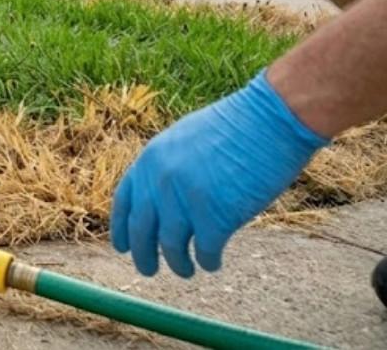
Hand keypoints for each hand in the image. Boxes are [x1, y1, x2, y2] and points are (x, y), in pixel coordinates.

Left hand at [111, 71, 327, 277]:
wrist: (269, 119)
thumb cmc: (235, 127)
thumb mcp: (184, 140)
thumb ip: (167, 168)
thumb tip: (160, 201)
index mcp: (150, 159)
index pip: (124, 201)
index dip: (121, 228)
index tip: (123, 247)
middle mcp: (160, 181)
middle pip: (141, 231)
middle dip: (143, 256)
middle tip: (148, 271)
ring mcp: (185, 199)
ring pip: (171, 247)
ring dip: (178, 264)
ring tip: (185, 270)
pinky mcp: (215, 216)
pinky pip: (205, 251)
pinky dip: (207, 262)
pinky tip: (213, 264)